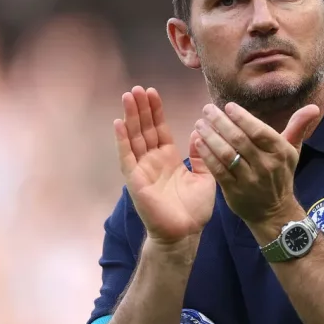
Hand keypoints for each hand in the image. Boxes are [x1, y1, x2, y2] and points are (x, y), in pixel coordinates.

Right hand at [114, 86, 215, 244]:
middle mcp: (153, 161)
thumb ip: (202, 156)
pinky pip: (127, 157)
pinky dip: (122, 140)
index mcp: (169, 158)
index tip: (152, 92)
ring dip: (130, 117)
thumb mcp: (205, 177)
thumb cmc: (194, 210)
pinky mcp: (135, 181)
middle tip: (137, 88)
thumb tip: (200, 133)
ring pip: (134, 138)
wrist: (185, 234)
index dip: (155, 111)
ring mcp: (142, 170)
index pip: (160, 129)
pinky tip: (118, 123)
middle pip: (144, 129)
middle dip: (141, 109)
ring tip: (127, 97)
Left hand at [192, 102, 319, 226]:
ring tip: (200, 124)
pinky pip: (218, 170)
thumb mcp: (292, 151)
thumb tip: (313, 107)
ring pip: (227, 154)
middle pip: (239, 140)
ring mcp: (250, 180)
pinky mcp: (234, 192)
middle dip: (221, 122)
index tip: (228, 106)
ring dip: (211, 137)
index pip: (259, 131)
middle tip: (207, 109)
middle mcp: (266, 166)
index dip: (242, 117)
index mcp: (280, 152)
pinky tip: (198, 142)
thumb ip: (298, 126)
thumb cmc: (281, 175)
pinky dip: (207, 155)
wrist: (274, 212)